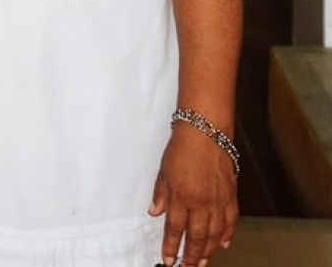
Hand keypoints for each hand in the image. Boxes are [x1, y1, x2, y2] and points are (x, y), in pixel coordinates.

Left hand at [148, 124, 238, 266]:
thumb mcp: (163, 171)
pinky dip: (228, 234)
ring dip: (209, 251)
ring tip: (203, 262)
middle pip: (197, 237)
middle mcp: (201, 203)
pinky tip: (224, 243)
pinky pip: (231, 221)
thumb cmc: (182, 149)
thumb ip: (160, 194)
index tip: (168, 259)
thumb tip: (154, 212)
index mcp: (181, 197)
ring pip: (216, 234)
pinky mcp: (231, 196)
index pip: (175, 229)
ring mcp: (219, 201)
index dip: (171, 247)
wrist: (206, 132)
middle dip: (192, 256)